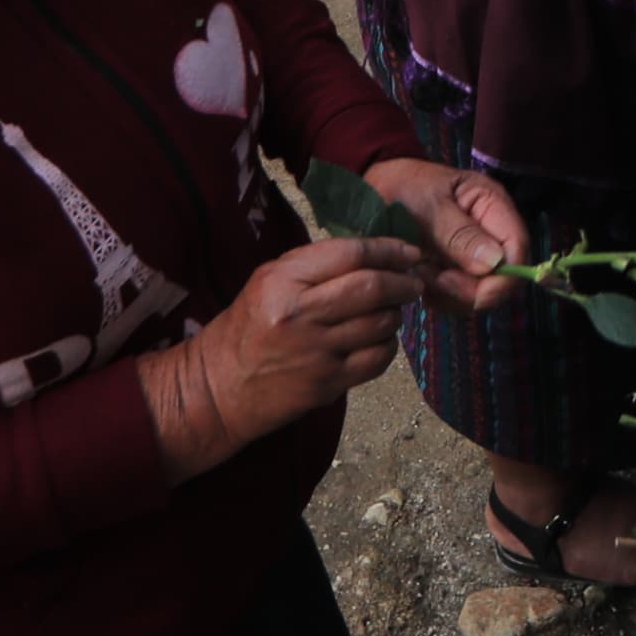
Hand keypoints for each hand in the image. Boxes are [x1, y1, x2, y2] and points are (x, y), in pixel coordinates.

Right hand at [140, 236, 422, 477]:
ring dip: (396, 314)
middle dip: (403, 282)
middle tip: (414, 281)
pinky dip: (388, 346)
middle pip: (372, 288)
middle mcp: (300, 315)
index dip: (389, 249)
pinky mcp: (326, 384)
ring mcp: (315, 352)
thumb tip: (374, 251)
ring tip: (393, 310)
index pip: (351, 254)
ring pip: (381, 324)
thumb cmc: (249, 326)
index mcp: (283, 281)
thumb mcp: (270, 280)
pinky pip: (377, 360)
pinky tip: (380, 340)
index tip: (410, 252)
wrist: (220, 386)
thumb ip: (316, 264)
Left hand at [362, 156, 526, 313]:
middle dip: (468, 289)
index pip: (517, 248)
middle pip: (503, 278)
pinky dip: (440, 296)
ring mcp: (477, 254)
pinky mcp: (460, 271)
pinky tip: (418, 278)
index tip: (458, 285)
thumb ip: (459, 234)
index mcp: (493, 206)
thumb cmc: (403, 187)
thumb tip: (495, 263)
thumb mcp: (428, 205)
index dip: (501, 277)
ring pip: (482, 293)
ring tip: (419, 272)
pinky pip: (461, 298)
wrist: (375, 190)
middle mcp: (492, 232)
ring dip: (449, 294)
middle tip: (429, 277)